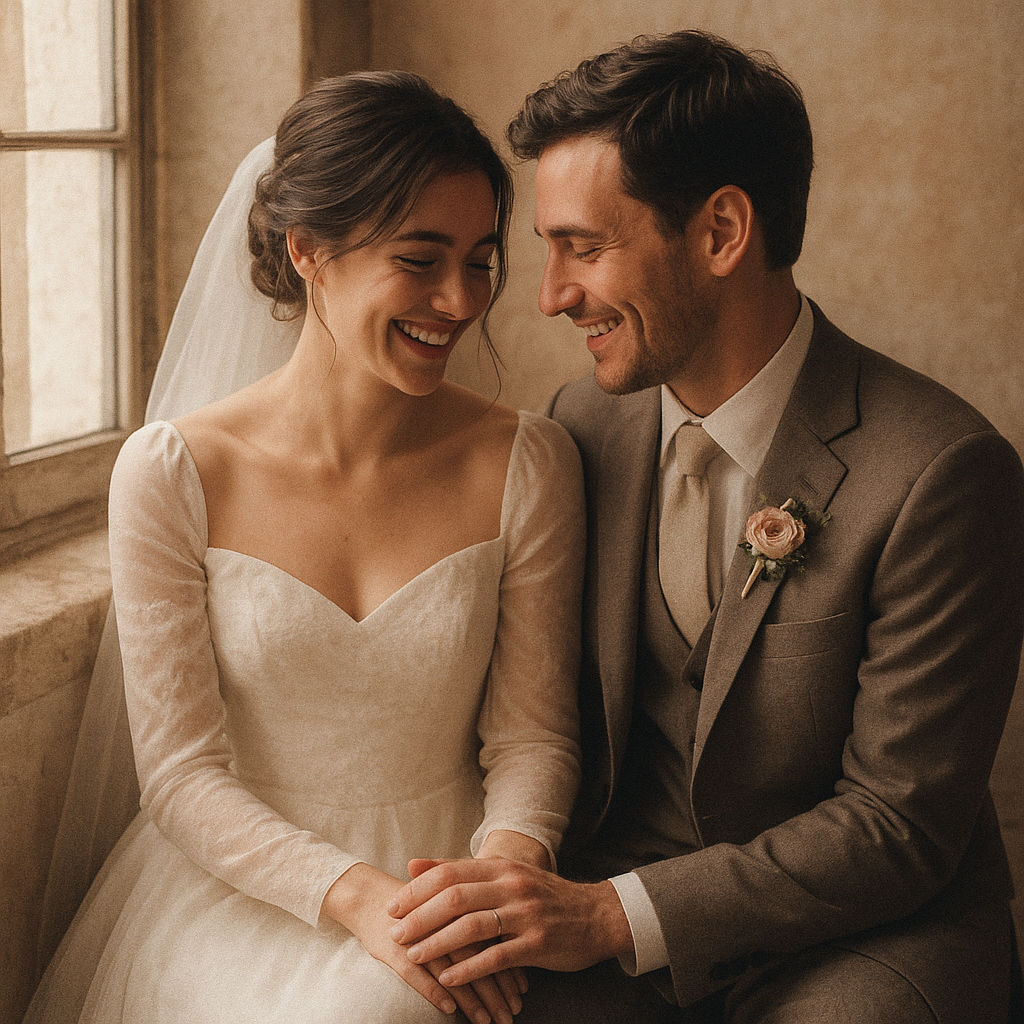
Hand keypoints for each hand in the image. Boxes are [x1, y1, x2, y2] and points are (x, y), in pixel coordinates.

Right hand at [323, 863, 524, 1023]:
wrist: (369, 896)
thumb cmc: (416, 906)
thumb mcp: (446, 906)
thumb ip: (476, 922)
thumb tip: (512, 949)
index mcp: (457, 905)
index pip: (490, 939)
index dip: (507, 966)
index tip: (522, 992)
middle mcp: (440, 918)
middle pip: (475, 956)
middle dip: (496, 989)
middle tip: (511, 1014)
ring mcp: (416, 934)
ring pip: (450, 968)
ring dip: (472, 998)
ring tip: (489, 1020)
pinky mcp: (393, 949)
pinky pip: (416, 973)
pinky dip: (433, 990)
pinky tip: (449, 1010)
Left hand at [387, 856, 633, 987]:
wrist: (596, 915)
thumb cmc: (541, 896)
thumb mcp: (504, 875)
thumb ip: (460, 870)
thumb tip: (414, 864)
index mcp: (501, 867)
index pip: (450, 873)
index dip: (418, 890)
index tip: (393, 907)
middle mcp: (511, 885)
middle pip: (456, 897)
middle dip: (420, 917)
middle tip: (395, 934)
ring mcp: (525, 914)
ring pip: (473, 926)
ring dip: (438, 943)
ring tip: (414, 957)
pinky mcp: (537, 942)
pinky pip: (497, 957)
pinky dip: (469, 968)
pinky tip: (448, 979)